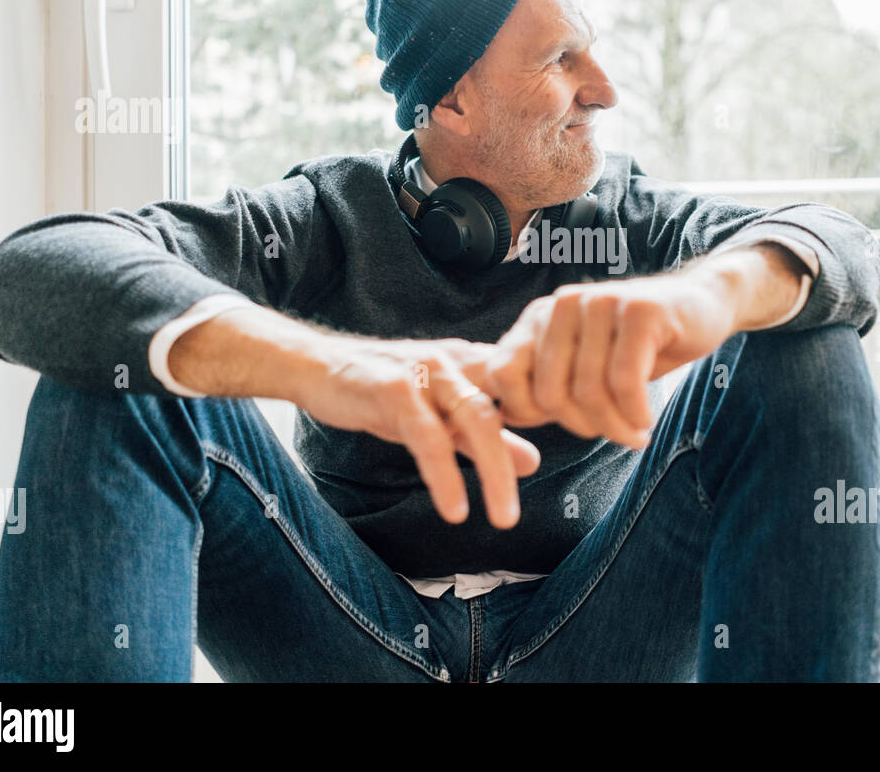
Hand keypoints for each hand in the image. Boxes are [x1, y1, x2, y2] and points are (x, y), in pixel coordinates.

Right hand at [290, 336, 538, 528]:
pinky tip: (454, 507)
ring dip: (493, 473)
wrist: (317, 367)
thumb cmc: (383, 390)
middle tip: (520, 513)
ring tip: (503, 518)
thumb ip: (483, 437)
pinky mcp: (395, 388)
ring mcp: (428, 371)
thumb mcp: (440, 415)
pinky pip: (429, 436)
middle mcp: (456, 361)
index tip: (562, 456)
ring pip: (475, 420)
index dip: (552, 417)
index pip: (526, 386)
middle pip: (503, 410)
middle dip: (516, 464)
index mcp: (473, 362)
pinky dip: (445, 474)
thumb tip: (534, 461)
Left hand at [479, 272, 741, 448]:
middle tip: (614, 434)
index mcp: (539, 317)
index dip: (528, 412)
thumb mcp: (584, 369)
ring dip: (616, 427)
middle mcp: (562, 304)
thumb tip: (504, 416)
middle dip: (583, 427)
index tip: (568, 423)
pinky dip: (635, 413)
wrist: (703, 307)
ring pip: (590, 392)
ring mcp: (599, 302)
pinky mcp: (638, 310)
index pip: (502, 374)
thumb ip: (541, 388)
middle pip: (549, 393)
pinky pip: (625, 381)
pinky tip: (646, 420)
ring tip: (635, 433)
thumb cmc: (639, 347)